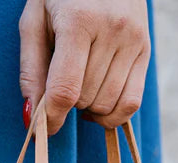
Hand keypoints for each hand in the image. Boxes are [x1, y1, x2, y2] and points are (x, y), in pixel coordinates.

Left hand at [19, 0, 150, 133]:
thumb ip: (31, 69)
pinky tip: (97, 105)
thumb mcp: (34, 20)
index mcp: (79, 21)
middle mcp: (112, 30)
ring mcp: (133, 40)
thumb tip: (32, 118)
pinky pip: (131, 103)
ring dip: (87, 107)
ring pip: (106, 104)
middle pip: (84, 98)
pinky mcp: (146, 49)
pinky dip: (112, 114)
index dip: (50, 118)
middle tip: (60, 81)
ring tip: (78, 84)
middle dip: (67, 102)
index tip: (41, 127)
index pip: (65, 90)